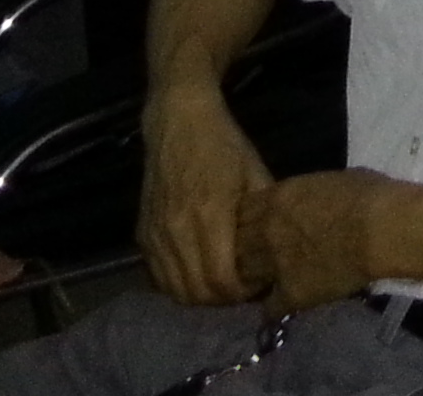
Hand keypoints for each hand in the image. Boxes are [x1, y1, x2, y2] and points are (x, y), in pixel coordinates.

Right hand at [139, 85, 275, 307]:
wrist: (178, 122)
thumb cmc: (223, 145)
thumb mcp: (255, 173)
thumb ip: (263, 214)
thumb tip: (279, 249)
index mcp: (209, 215)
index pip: (221, 280)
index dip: (241, 293)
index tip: (258, 286)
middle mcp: (177, 231)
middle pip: (197, 292)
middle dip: (223, 300)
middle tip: (242, 289)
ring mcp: (156, 235)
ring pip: (175, 290)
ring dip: (199, 296)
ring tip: (221, 285)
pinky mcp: (142, 234)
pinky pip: (158, 276)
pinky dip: (178, 285)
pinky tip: (197, 275)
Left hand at [236, 170, 399, 314]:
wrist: (380, 229)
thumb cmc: (366, 194)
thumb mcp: (327, 182)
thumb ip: (305, 195)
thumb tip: (308, 204)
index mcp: (275, 199)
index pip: (240, 213)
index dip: (247, 220)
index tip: (256, 225)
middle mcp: (265, 232)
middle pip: (236, 245)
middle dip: (244, 250)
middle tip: (259, 255)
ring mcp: (273, 265)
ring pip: (244, 277)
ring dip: (252, 280)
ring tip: (264, 282)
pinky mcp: (289, 294)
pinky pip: (268, 308)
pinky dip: (272, 307)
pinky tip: (281, 305)